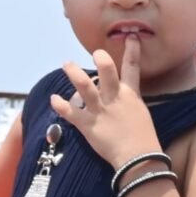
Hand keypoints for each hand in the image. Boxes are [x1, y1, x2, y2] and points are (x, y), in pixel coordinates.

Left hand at [50, 38, 160, 168]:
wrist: (139, 159)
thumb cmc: (142, 140)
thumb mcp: (140, 115)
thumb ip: (130, 103)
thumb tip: (123, 97)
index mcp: (130, 96)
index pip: (132, 69)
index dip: (131, 52)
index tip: (130, 36)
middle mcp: (115, 99)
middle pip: (108, 73)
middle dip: (101, 60)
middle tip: (95, 52)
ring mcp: (101, 111)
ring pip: (86, 88)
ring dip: (75, 74)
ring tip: (66, 64)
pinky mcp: (88, 125)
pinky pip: (72, 113)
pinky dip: (60, 106)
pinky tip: (53, 98)